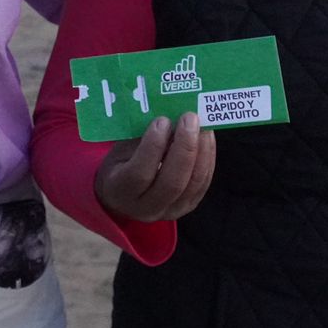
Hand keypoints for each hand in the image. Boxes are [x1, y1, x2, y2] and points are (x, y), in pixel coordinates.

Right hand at [93, 112, 215, 221]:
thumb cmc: (120, 165)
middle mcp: (147, 208)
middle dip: (184, 148)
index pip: (140, 174)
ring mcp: (171, 211)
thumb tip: (167, 116)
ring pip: (193, 184)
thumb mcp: (119, 151)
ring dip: (202, 151)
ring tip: (203, 125)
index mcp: (121, 191)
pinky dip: (208, 158)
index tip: (162, 121)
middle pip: (172, 182)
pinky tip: (207, 138)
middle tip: (189, 118)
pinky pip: (203, 183)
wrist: (124, 196)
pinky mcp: (189, 206)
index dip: (153, 147)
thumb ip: (139, 138)